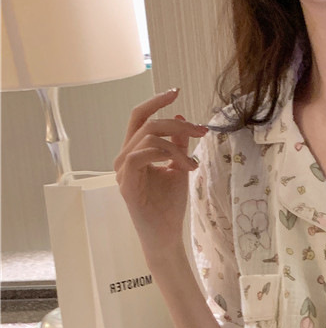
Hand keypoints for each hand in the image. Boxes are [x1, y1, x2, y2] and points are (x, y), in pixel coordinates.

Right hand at [114, 88, 207, 259]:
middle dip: (177, 123)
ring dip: (177, 147)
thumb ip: (178, 144)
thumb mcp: (179, 168)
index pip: (140, 117)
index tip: (176, 91)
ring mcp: (122, 169)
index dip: (156, 101)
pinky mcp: (126, 182)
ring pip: (148, 137)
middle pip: (146, 122)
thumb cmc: (169, 206)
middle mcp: (124, 157)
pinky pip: (140, 154)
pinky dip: (164, 155)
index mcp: (134, 151)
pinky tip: (181, 168)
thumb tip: (181, 117)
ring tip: (193, 166)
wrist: (166, 235)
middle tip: (201, 131)